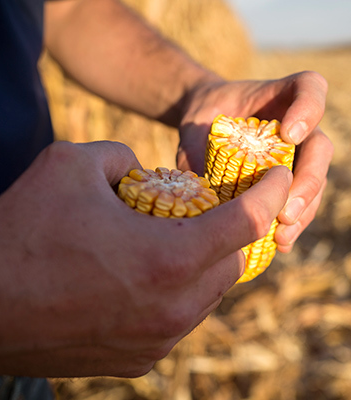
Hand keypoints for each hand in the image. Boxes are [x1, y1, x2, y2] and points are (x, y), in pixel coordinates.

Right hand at [0, 141, 290, 377]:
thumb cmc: (20, 230)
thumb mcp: (72, 165)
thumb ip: (123, 158)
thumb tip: (141, 172)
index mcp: (166, 258)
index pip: (246, 222)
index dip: (269, 194)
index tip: (278, 178)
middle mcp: (171, 308)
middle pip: (232, 264)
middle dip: (234, 232)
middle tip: (218, 209)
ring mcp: (154, 341)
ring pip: (208, 296)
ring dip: (206, 264)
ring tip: (183, 240)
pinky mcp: (134, 361)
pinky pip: (178, 319)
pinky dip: (179, 292)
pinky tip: (153, 274)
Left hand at [178, 71, 332, 251]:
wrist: (203, 124)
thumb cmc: (201, 120)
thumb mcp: (194, 129)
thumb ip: (196, 152)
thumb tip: (200, 195)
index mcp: (277, 96)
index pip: (309, 88)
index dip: (308, 108)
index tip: (290, 134)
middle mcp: (295, 124)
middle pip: (319, 147)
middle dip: (307, 181)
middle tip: (285, 211)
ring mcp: (294, 153)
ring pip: (314, 179)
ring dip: (303, 210)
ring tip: (282, 236)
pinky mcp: (286, 178)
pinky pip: (299, 199)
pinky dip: (293, 222)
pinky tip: (280, 242)